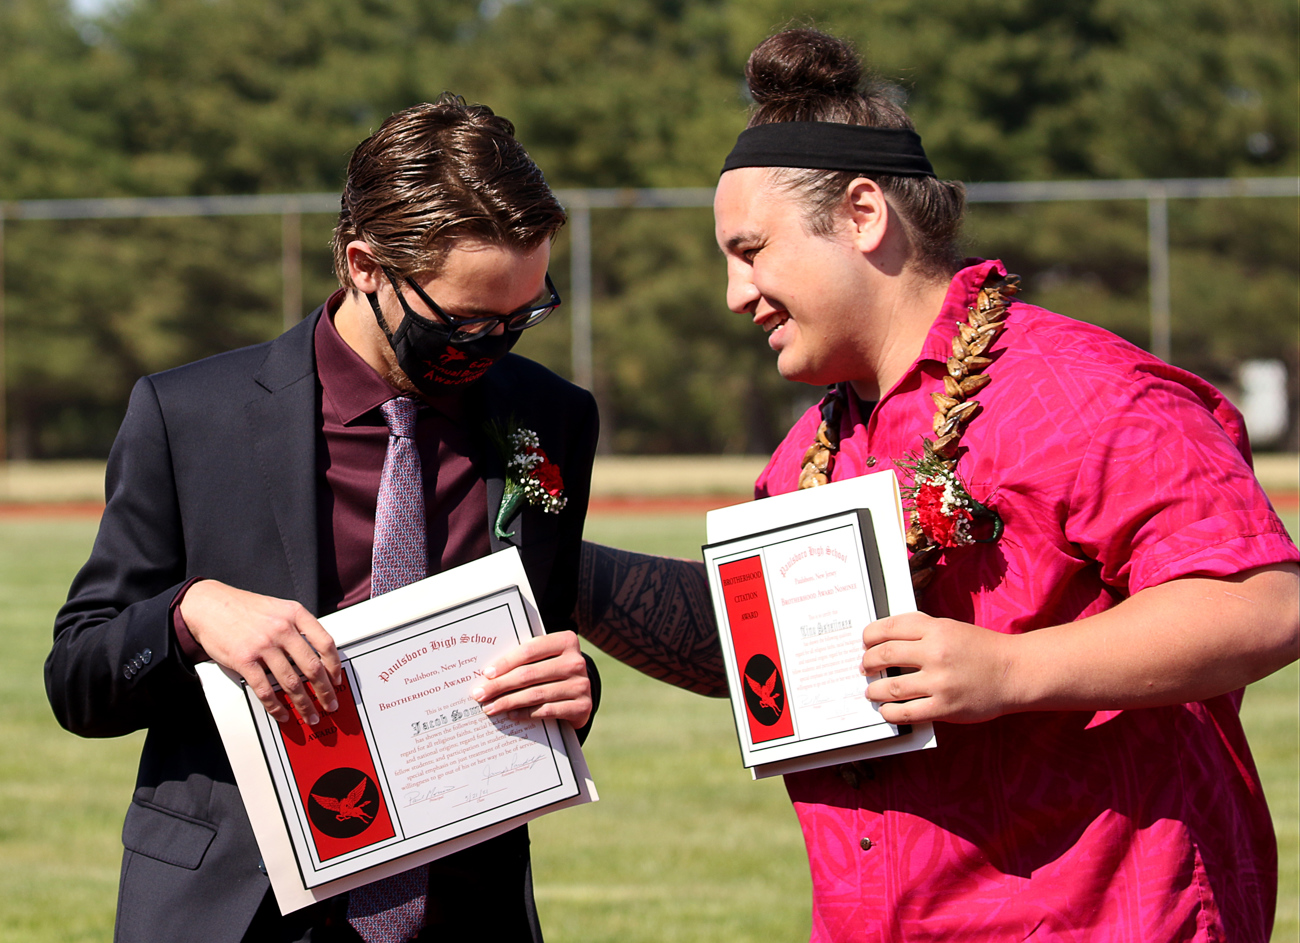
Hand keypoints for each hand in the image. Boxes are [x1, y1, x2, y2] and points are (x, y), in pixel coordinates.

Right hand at [181, 580, 342, 725]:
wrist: (209, 605)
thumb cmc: (244, 608)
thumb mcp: (278, 608)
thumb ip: (297, 626)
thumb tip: (317, 653)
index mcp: (295, 614)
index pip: (325, 643)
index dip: (335, 665)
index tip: (337, 679)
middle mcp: (282, 628)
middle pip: (312, 667)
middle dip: (325, 691)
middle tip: (331, 705)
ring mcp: (263, 645)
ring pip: (291, 682)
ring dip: (303, 704)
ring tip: (310, 715)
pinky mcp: (244, 660)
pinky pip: (265, 690)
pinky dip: (276, 707)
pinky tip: (282, 714)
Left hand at [470, 631, 591, 727]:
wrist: (582, 693)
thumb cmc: (554, 671)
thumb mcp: (546, 658)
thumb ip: (526, 659)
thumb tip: (488, 673)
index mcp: (566, 641)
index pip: (530, 650)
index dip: (506, 662)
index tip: (486, 674)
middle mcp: (576, 662)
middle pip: (529, 674)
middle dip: (500, 685)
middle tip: (480, 694)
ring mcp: (581, 685)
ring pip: (536, 694)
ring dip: (508, 702)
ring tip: (490, 708)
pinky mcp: (583, 707)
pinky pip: (547, 710)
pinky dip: (526, 713)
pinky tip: (511, 715)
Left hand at [860, 612, 1017, 724]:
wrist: (1015, 672)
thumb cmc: (980, 649)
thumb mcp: (951, 628)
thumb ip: (921, 631)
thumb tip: (884, 639)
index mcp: (936, 630)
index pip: (889, 628)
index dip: (869, 636)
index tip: (864, 643)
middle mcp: (936, 653)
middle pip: (885, 655)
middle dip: (868, 663)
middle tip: (864, 668)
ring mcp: (940, 682)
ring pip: (890, 687)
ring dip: (873, 690)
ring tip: (870, 692)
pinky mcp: (945, 708)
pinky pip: (906, 713)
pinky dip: (889, 712)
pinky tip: (886, 710)